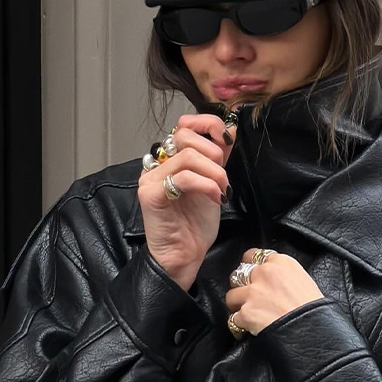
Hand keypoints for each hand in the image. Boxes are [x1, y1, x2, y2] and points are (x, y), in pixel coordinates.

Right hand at [138, 113, 235, 284]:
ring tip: (222, 191)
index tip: (227, 141)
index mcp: (171, 159)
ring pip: (187, 156)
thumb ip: (218, 158)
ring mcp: (150, 178)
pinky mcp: (150, 194)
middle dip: (213, 153)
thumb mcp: (214, 184)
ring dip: (214, 172)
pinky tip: (216, 198)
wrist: (184, 257)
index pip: (185, 124)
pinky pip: (183, 177)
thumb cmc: (195, 226)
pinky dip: (206, 185)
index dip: (209, 125)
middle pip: (184, 135)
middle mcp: (157, 165)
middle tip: (223, 178)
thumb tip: (230, 129)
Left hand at [225, 248, 324, 335]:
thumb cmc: (315, 309)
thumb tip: (279, 283)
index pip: (254, 255)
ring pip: (231, 296)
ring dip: (237, 305)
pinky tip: (246, 330)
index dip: (251, 267)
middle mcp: (264, 273)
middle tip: (249, 296)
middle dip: (242, 286)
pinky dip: (239, 325)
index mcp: (281, 262)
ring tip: (246, 314)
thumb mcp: (305, 281)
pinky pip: (233, 319)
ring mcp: (253, 293)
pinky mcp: (246, 312)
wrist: (312, 329)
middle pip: (239, 274)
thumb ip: (287, 276)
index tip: (252, 275)